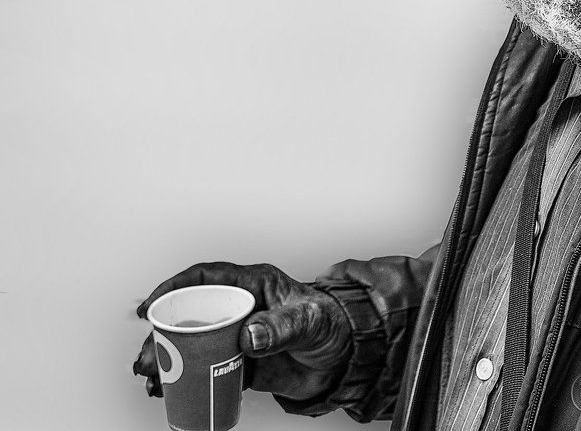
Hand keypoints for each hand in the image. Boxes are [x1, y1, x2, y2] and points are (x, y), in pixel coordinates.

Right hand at [134, 262, 351, 401]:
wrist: (345, 358)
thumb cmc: (332, 324)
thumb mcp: (309, 321)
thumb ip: (281, 326)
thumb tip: (248, 336)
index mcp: (254, 284)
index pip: (207, 277)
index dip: (174, 286)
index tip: (151, 306)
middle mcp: (241, 306)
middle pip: (191, 313)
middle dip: (162, 334)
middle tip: (147, 359)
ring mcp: (238, 334)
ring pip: (193, 342)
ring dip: (168, 359)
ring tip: (151, 380)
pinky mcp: (240, 361)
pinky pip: (206, 368)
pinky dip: (186, 379)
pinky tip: (170, 392)